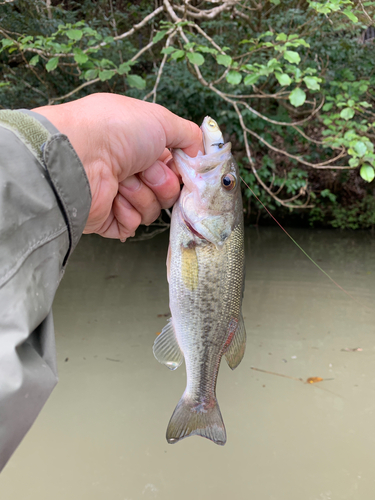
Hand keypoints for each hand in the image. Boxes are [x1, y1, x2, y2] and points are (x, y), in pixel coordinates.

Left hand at [33, 93, 202, 239]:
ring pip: (152, 209)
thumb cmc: (116, 131)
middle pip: (167, 190)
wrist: (80, 157)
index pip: (174, 167)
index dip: (180, 170)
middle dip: (161, 182)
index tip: (183, 167)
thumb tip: (199, 150)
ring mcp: (118, 195)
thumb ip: (187, 133)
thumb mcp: (161, 120)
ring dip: (142, 195)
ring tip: (123, 181)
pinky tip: (114, 198)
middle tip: (144, 170)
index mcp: (141, 146)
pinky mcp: (107, 218)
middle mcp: (130, 169)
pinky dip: (127, 213)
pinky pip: (133, 225)